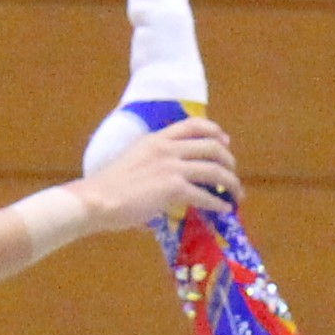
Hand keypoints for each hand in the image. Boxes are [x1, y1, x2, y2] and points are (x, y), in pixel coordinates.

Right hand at [77, 117, 238, 229]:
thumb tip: (166, 184)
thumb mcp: (133, 162)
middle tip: (233, 173)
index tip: (224, 141)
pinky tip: (224, 210)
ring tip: (237, 194)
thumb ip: (153, 164)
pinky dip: (219, 204)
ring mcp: (171, 167)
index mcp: (155, 139)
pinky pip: (206, 195)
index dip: (214, 131)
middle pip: (212, 146)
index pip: (192, 124)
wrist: (97, 199)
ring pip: (215, 170)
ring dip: (232, 183)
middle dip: (229, 160)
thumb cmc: (108, 188)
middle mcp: (166, 148)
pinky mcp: (173, 188)